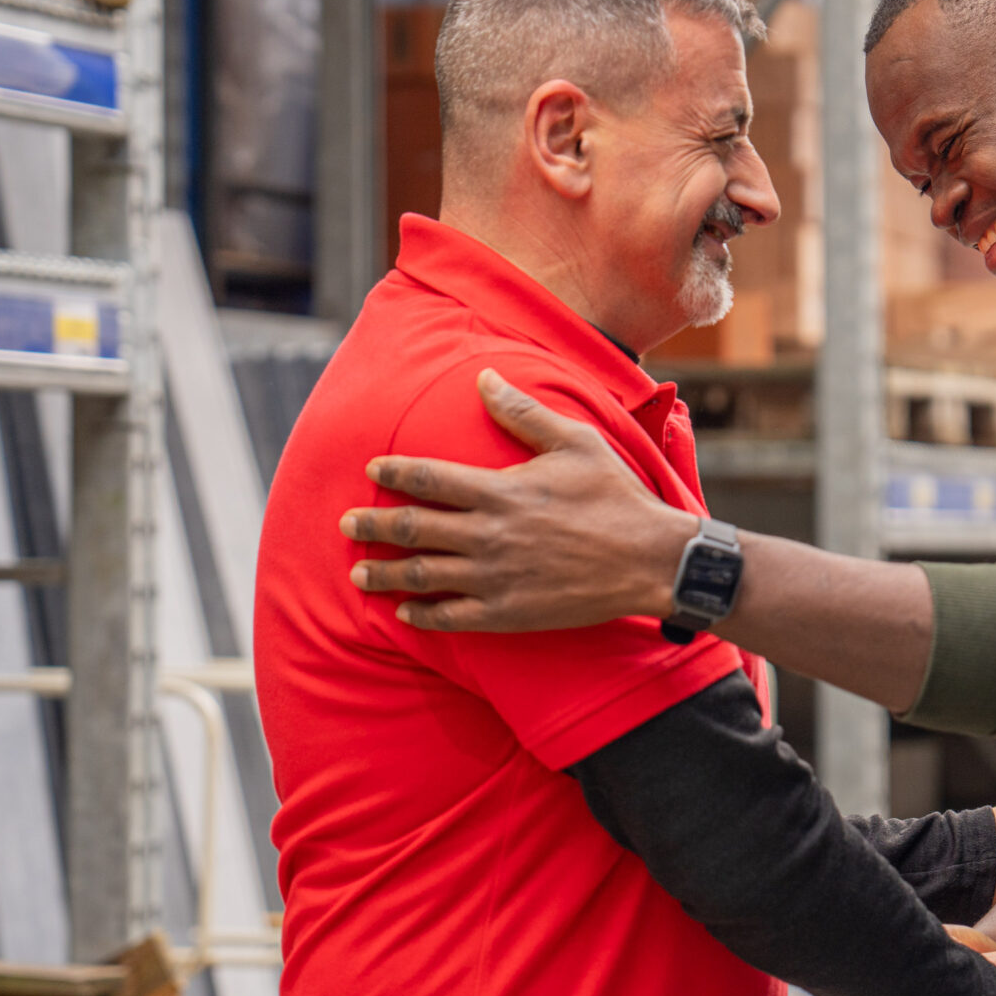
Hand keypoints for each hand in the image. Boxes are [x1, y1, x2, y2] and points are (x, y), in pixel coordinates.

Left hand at [340, 371, 694, 630]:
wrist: (651, 561)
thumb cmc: (616, 497)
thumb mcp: (575, 442)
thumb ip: (523, 413)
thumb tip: (485, 378)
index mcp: (500, 490)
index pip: (428, 478)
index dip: (394, 473)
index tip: (372, 471)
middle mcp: (489, 534)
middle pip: (411, 528)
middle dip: (371, 526)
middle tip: (344, 524)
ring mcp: (495, 578)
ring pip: (422, 576)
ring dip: (384, 574)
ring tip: (359, 574)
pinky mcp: (508, 613)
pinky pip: (450, 617)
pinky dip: (420, 615)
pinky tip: (404, 613)